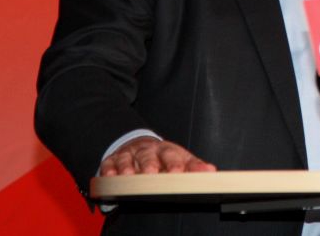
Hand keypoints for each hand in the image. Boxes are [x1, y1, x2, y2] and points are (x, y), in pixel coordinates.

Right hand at [99, 136, 216, 175]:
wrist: (139, 144)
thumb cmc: (163, 157)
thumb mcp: (180, 159)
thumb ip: (194, 166)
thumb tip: (210, 171)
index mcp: (167, 150)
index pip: (173, 155)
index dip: (176, 163)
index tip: (178, 172)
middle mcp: (148, 151)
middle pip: (149, 155)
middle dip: (150, 164)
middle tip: (152, 173)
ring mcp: (130, 154)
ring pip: (128, 158)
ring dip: (128, 167)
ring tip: (129, 175)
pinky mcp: (113, 159)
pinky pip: (109, 163)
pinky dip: (109, 169)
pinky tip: (109, 176)